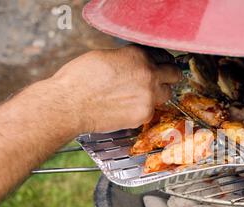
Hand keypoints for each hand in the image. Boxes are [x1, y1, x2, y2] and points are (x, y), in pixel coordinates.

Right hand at [50, 45, 181, 132]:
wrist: (69, 104)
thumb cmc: (79, 79)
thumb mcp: (106, 57)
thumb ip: (128, 59)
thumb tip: (135, 63)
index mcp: (138, 55)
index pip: (163, 56)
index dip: (160, 61)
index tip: (159, 66)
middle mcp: (149, 74)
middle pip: (174, 74)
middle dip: (168, 76)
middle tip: (160, 80)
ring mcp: (149, 96)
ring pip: (167, 94)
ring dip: (158, 94)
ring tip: (140, 96)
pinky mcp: (144, 114)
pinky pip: (152, 110)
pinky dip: (143, 109)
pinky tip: (127, 108)